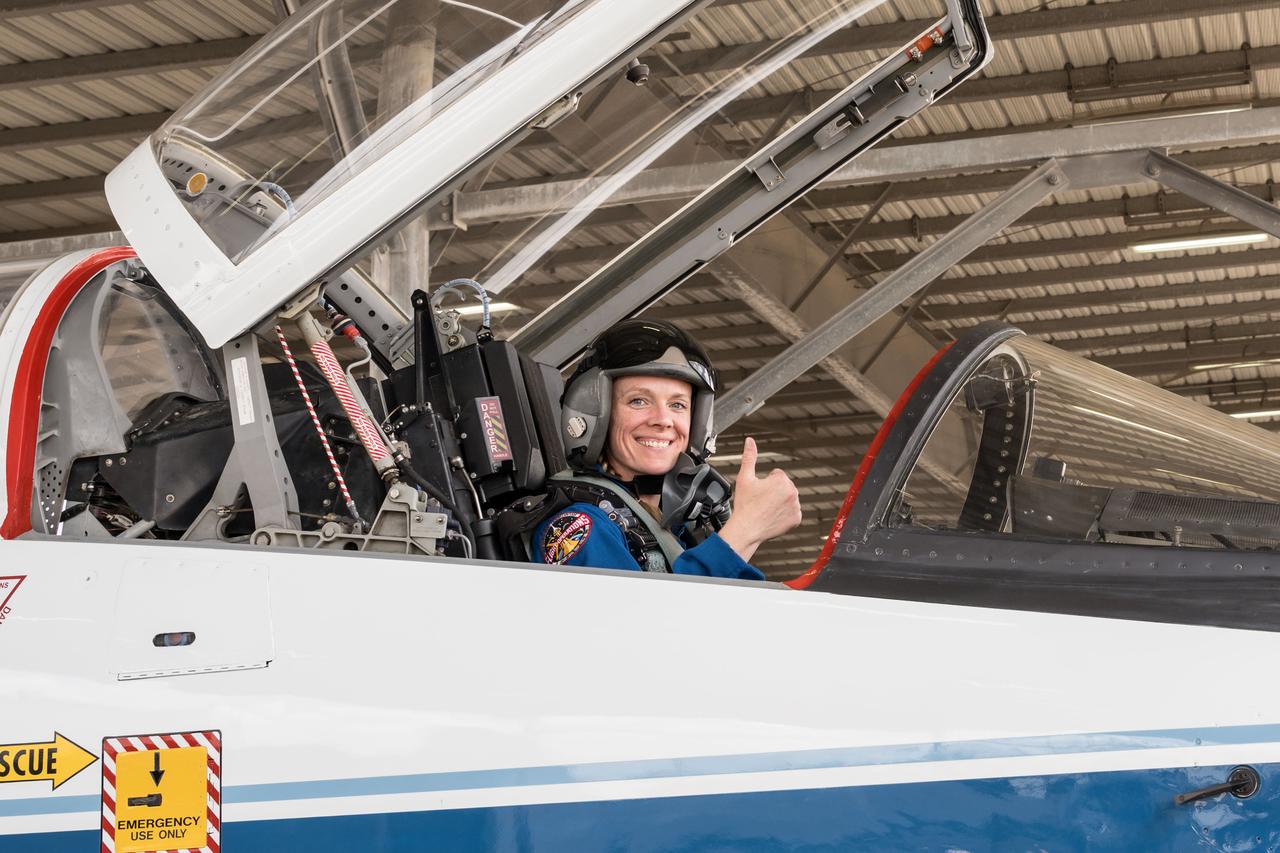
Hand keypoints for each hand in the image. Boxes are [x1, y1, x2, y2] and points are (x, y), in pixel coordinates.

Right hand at [718, 437, 801, 562]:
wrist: (746, 529)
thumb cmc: (744, 505)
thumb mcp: (744, 478)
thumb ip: (749, 457)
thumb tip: (750, 441)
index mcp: (782, 480)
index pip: (777, 475)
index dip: (765, 482)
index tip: (759, 492)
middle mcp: (792, 492)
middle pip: (784, 486)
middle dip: (774, 491)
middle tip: (761, 501)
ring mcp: (796, 507)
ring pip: (788, 498)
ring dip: (780, 501)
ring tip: (766, 509)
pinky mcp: (796, 519)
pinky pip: (792, 512)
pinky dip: (784, 514)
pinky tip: (773, 516)